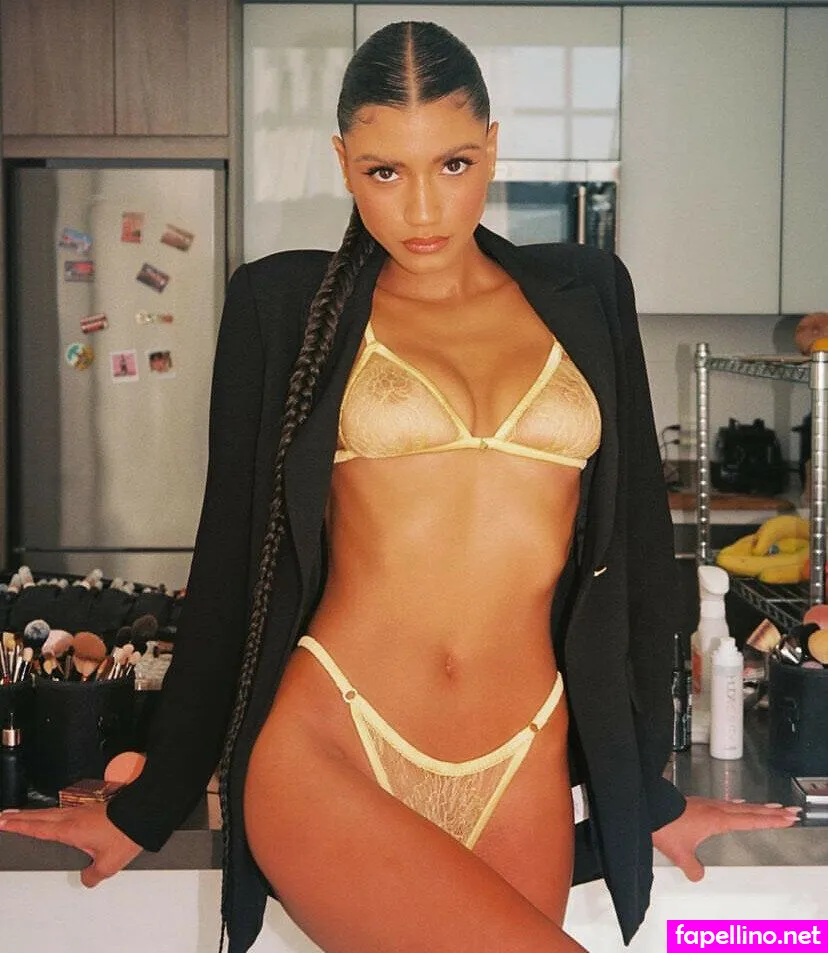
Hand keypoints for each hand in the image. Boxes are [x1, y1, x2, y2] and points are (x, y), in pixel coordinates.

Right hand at [0, 802, 141, 886]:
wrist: (144, 812)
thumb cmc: (126, 833)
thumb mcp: (108, 864)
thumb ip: (93, 876)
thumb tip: (87, 880)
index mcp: (71, 829)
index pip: (38, 828)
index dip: (19, 825)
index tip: (4, 821)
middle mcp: (74, 816)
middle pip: (39, 815)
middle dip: (20, 816)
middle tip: (4, 815)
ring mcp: (83, 810)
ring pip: (51, 811)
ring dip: (34, 813)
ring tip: (22, 815)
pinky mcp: (92, 808)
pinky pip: (64, 810)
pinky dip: (51, 812)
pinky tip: (53, 815)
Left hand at [652, 795, 799, 881]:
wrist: (646, 805)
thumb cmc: (663, 825)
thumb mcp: (680, 854)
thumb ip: (693, 868)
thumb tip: (698, 875)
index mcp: (716, 819)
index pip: (750, 820)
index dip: (770, 820)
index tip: (787, 817)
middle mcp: (714, 809)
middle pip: (749, 809)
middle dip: (771, 811)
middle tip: (790, 811)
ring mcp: (706, 804)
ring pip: (738, 805)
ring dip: (756, 806)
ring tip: (770, 807)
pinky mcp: (697, 804)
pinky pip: (724, 803)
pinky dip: (736, 804)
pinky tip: (735, 804)